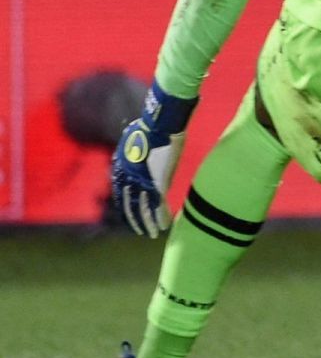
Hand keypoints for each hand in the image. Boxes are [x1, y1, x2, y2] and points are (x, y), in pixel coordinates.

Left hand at [111, 83, 198, 236]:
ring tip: (151, 234)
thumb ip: (134, 143)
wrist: (161, 123)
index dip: (126, 205)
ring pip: (142, 208)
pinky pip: (156, 206)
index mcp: (122, 167)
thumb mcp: (136, 135)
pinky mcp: (156, 183)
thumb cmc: (152, 125)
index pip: (121, 192)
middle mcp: (128, 177)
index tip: (131, 214)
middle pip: (129, 204)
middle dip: (135, 218)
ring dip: (147, 223)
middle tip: (140, 230)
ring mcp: (142, 180)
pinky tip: (162, 227)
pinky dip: (159, 218)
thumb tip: (133, 138)